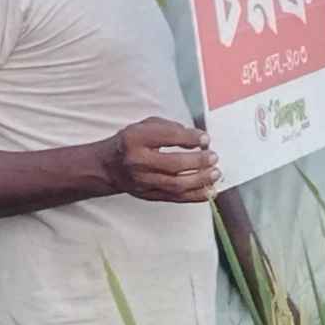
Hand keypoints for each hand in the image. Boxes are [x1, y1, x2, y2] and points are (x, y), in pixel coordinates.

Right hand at [102, 118, 219, 204]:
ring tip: (215, 173)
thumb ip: (170, 128)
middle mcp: (137, 161)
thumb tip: (197, 137)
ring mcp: (143, 181)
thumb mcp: (145, 125)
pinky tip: (208, 191)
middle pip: (173, 164)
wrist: (109, 166)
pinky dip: (195, 196)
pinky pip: (176, 198)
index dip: (190, 138)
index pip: (167, 137)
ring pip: (176, 184)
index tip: (205, 139)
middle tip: (213, 157)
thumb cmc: (131, 143)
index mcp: (135, 138)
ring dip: (200, 180)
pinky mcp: (149, 195)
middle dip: (198, 161)